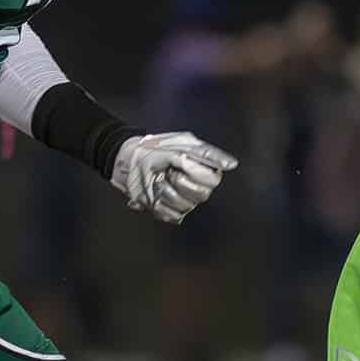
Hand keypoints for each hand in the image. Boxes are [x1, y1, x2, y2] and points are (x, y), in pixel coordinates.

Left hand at [112, 132, 238, 224]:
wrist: (127, 161)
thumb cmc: (153, 150)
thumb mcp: (179, 145)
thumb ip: (205, 155)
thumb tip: (232, 164)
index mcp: (203, 167)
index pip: (213, 178)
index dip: (197, 173)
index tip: (181, 162)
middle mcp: (196, 184)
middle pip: (202, 194)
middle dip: (181, 182)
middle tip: (169, 171)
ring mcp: (184, 199)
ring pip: (187, 206)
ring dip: (167, 192)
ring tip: (158, 180)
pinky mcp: (171, 211)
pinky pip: (173, 215)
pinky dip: (159, 204)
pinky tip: (154, 193)